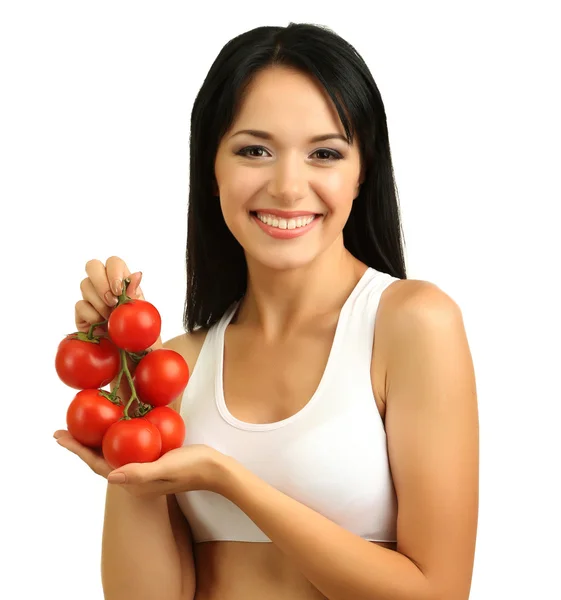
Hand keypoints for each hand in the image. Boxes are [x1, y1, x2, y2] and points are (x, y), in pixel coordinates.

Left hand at [54, 430, 226, 497]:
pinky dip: (119, 431)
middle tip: (63, 427)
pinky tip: (118, 419)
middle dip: (81, 442)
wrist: (216, 469)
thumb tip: (111, 476)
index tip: (60, 435)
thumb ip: (141, 473)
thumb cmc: (193, 468)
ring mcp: (143, 464)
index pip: (97, 464)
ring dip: (97, 437)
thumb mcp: (167, 469)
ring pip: (114, 448)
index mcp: (132, 480)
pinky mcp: (153, 455)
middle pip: (100, 455)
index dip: (78, 449)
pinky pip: (130, 442)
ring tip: (83, 423)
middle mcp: (134, 473)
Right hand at [75, 256, 156, 343]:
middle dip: (101, 282)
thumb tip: (137, 274)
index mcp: (124, 283)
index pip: (114, 263)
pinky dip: (91, 315)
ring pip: (85, 284)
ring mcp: (92, 299)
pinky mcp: (82, 314)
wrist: (129, 359)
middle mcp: (106, 287)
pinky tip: (100, 326)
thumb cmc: (141, 337)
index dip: (113, 271)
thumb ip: (136, 295)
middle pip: (92, 266)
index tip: (119, 291)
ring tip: (110, 318)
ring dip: (99, 302)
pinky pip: (80, 306)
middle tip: (112, 302)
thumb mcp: (143, 316)